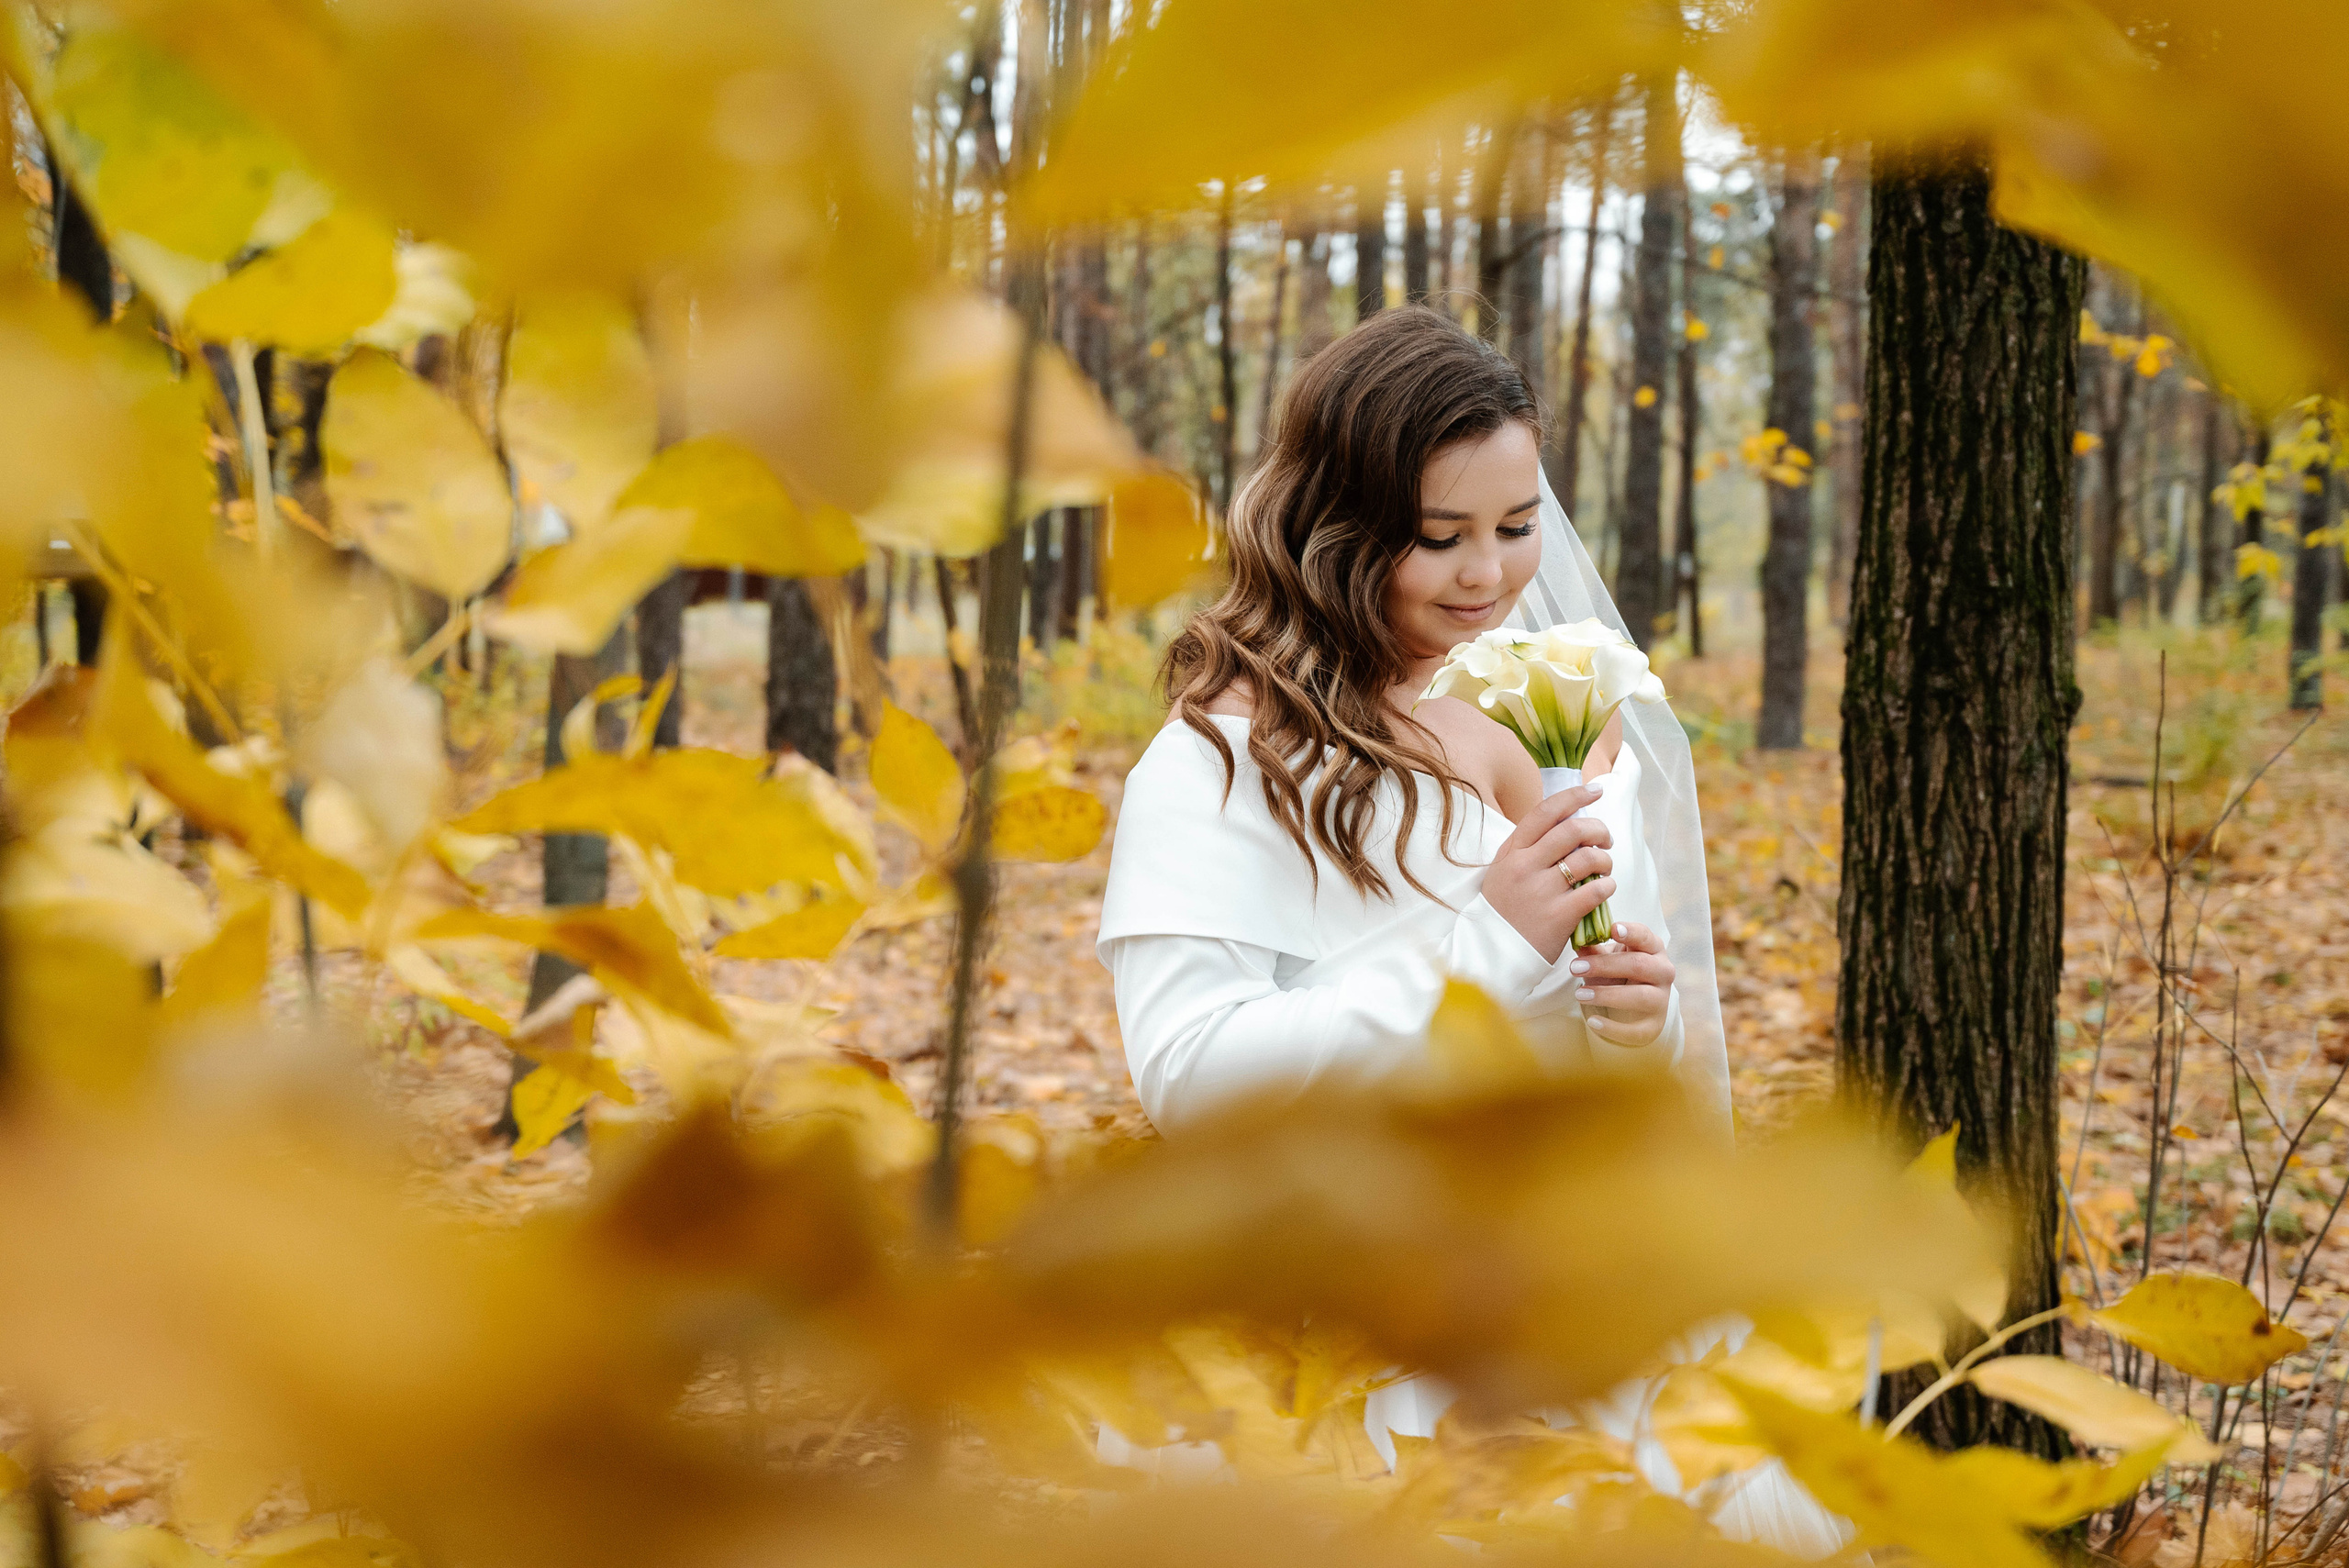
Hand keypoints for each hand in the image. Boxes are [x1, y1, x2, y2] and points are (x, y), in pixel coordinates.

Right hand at [1482, 784, 1614, 963]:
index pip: (1545, 812)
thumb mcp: (1502, 870)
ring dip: (1606, 860)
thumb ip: (1527, 848)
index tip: (1595, 790)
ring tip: (1605, 869)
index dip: (1574, 796)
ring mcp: (1542, 891)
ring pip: (1589, 858)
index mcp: (1511, 852)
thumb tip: (1562, 821)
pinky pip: (1596, 890)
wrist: (1491, 953)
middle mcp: (1525, 866)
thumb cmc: (1502, 909)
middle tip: (1605, 839)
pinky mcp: (1559, 915)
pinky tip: (1604, 889)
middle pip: (1573, 830)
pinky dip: (1608, 886)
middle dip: (1599, 829)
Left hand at [1570, 920, 1675, 1048]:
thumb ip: (1593, 951)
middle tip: (1575, 967)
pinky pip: (1637, 1030)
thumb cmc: (1618, 973)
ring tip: (1580, 994)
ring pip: (1640, 997)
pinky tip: (1593, 1022)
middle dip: (1606, 966)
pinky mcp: (1654, 1026)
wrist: (1631, 1008)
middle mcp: (1663, 972)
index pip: (1645, 937)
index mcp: (1652, 949)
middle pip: (1639, 965)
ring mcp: (1662, 1000)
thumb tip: (1578, 941)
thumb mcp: (1606, 959)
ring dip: (1608, 995)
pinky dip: (1614, 1028)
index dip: (1631, 932)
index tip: (1613, 928)